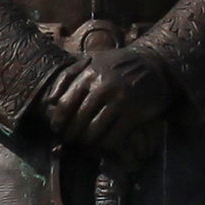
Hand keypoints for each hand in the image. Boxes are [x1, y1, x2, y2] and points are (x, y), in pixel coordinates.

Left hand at [48, 40, 176, 150]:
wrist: (155, 65)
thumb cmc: (119, 64)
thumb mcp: (93, 60)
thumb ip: (70, 74)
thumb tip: (50, 99)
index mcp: (89, 74)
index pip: (65, 104)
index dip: (58, 121)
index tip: (57, 129)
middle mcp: (102, 87)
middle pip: (78, 121)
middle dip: (71, 134)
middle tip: (70, 140)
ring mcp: (119, 101)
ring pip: (93, 131)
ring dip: (87, 141)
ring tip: (85, 143)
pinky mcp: (133, 114)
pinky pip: (113, 137)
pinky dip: (105, 145)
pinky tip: (103, 144)